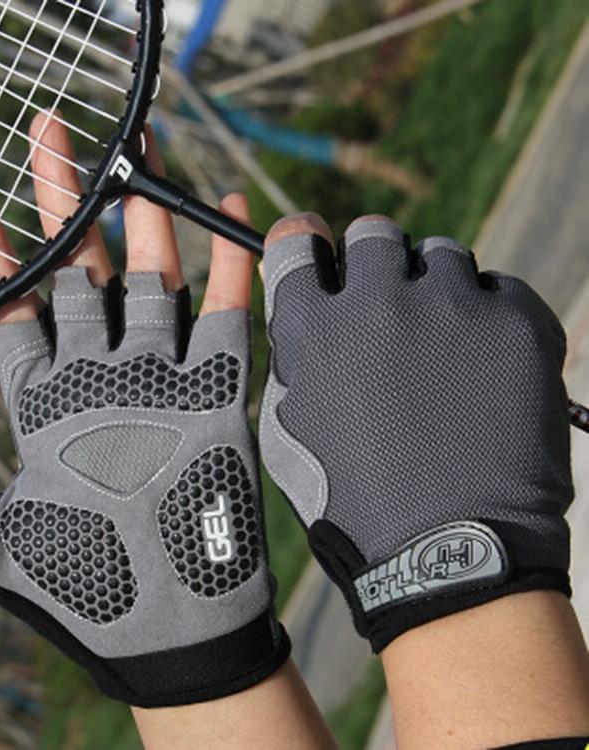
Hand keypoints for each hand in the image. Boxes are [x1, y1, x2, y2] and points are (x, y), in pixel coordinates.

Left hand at [0, 115, 288, 706]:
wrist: (171, 631)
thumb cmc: (82, 592)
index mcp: (43, 405)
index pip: (11, 308)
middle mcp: (100, 378)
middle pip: (79, 272)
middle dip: (65, 201)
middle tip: (51, 130)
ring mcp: (158, 380)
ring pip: (150, 278)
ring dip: (146, 214)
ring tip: (137, 149)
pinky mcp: (216, 394)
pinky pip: (223, 316)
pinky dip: (228, 266)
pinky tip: (225, 211)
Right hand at [259, 212, 572, 650]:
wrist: (449, 554)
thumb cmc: (356, 500)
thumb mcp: (291, 429)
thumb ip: (295, 355)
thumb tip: (308, 301)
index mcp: (314, 330)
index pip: (298, 244)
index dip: (305, 244)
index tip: (318, 252)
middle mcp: (378, 304)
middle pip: (372, 235)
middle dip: (372, 264)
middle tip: (384, 306)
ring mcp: (452, 308)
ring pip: (439, 256)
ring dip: (431, 290)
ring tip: (439, 346)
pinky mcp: (517, 324)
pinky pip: (497, 289)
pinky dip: (485, 317)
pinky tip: (481, 367)